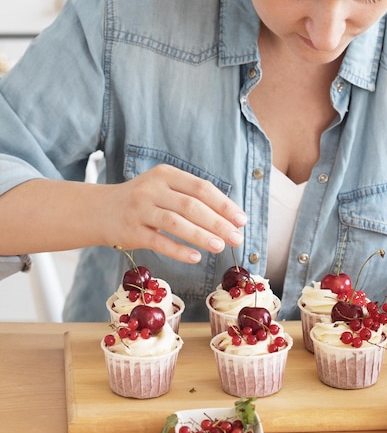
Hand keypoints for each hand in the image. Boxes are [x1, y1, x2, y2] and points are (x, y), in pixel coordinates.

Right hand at [100, 164, 246, 262]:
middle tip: (236, 238)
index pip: (201, 188)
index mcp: (166, 174)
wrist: (100, 210)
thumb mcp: (165, 189)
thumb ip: (193, 198)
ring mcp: (139, 209)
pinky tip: (196, 257)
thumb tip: (231, 218)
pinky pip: (158, 242)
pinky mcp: (130, 231)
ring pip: (175, 223)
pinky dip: (179, 250)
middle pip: (191, 206)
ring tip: (220, 247)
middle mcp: (152, 189)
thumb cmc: (144, 201)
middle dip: (218, 223)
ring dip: (201, 236)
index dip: (224, 204)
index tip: (241, 220)